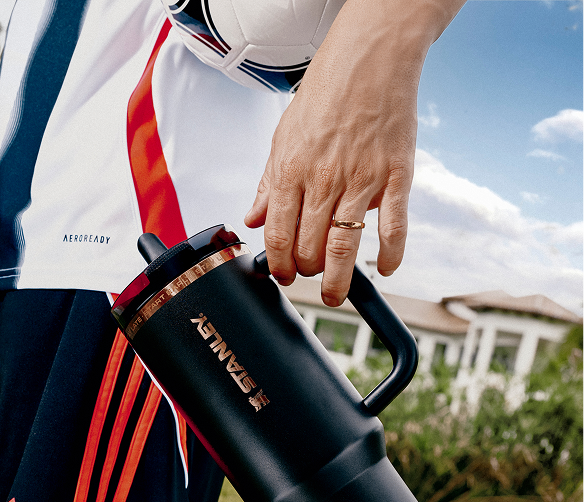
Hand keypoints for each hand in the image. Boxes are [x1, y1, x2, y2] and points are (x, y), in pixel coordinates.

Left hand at [244, 0, 464, 305]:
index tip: (282, 275)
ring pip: (344, 246)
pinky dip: (390, 254)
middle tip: (309, 277)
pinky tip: (384, 269)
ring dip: (338, 280)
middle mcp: (324, 180)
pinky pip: (393, 226)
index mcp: (292, 171)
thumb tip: (252, 218)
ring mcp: (362, 180)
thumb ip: (268, 184)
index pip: (278, 234)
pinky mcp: (396, 176)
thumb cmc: (325, 95)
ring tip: (335, 295)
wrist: (370, 58)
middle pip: (309, 246)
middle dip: (305, 272)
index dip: (278, 263)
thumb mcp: (282, 137)